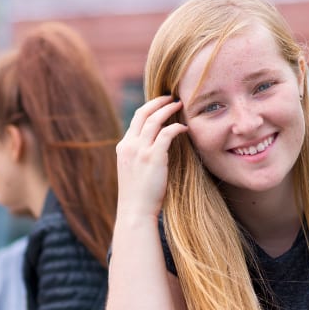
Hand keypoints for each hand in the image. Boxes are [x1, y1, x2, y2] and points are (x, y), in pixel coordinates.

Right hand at [116, 95, 187, 219]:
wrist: (135, 212)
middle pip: (143, 113)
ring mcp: (140, 151)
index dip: (149, 108)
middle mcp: (129, 145)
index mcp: (123, 147)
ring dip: (169, 110)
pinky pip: (166, 133)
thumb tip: (156, 149)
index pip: (135, 120)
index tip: (161, 105)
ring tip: (181, 105)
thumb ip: (140, 157)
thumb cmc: (138, 197)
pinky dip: (176, 127)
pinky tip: (185, 128)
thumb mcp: (133, 172)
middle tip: (172, 97)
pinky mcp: (153, 157)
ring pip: (155, 120)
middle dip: (158, 102)